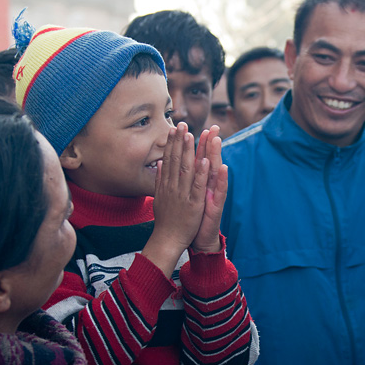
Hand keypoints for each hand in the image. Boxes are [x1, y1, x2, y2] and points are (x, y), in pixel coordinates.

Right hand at [143, 123, 208, 274]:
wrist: (167, 240)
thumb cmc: (165, 220)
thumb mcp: (160, 197)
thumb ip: (160, 179)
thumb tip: (159, 163)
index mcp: (166, 184)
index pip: (169, 159)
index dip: (172, 143)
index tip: (174, 128)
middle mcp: (173, 186)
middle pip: (176, 160)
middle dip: (180, 141)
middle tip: (182, 123)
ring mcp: (183, 194)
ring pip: (186, 169)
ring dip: (189, 152)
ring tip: (193, 135)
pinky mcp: (193, 204)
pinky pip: (197, 187)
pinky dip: (200, 174)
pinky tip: (205, 161)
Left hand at [190, 125, 227, 253]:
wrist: (198, 240)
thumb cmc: (191, 218)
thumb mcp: (185, 197)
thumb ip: (182, 181)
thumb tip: (172, 164)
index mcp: (198, 183)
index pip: (198, 160)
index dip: (198, 144)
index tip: (198, 127)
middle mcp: (208, 187)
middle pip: (209, 162)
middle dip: (210, 144)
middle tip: (213, 127)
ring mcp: (214, 196)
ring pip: (215, 173)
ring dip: (217, 156)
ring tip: (217, 140)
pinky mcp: (217, 207)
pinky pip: (220, 192)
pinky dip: (222, 180)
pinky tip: (224, 169)